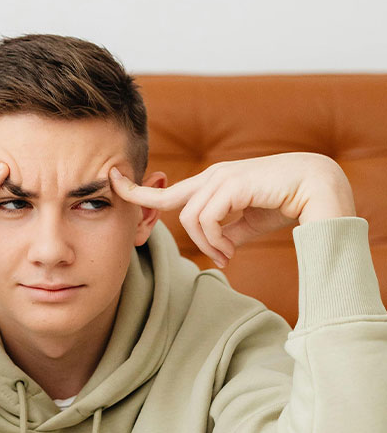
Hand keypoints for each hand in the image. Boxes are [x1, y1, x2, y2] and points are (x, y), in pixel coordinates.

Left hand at [109, 152, 355, 267]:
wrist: (321, 189)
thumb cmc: (285, 203)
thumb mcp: (247, 223)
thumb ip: (225, 231)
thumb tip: (215, 249)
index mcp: (213, 183)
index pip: (167, 190)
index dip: (137, 190)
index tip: (111, 182)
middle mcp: (213, 176)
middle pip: (171, 205)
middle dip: (185, 234)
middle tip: (221, 256)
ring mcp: (222, 177)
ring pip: (190, 218)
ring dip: (208, 245)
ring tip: (231, 255)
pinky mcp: (234, 183)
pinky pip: (207, 218)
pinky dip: (216, 240)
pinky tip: (232, 250)